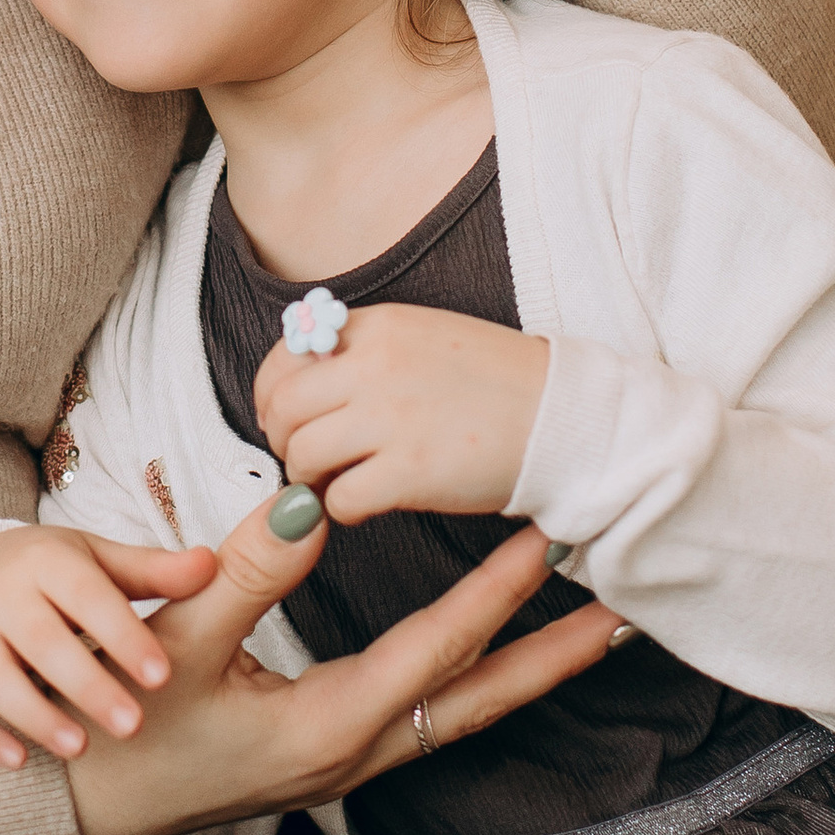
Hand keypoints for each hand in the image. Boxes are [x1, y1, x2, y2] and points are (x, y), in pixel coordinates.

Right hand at [0, 526, 217, 769]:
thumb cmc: (56, 572)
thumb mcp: (101, 562)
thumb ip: (153, 572)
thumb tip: (209, 565)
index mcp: (49, 560)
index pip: (88, 596)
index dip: (123, 635)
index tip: (162, 675)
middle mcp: (3, 593)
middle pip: (42, 640)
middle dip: (87, 684)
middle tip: (133, 725)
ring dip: (36, 714)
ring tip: (81, 748)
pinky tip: (19, 761)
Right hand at [62, 490, 622, 834]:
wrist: (83, 802)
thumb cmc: (125, 726)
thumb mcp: (178, 641)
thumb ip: (247, 572)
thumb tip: (310, 505)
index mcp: (331, 725)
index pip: (438, 649)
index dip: (496, 592)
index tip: (547, 541)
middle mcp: (355, 753)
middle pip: (479, 702)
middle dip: (553, 657)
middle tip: (622, 616)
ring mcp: (345, 763)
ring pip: (458, 715)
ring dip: (521, 671)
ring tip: (579, 635)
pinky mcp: (328, 757)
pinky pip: (425, 717)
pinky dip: (470, 682)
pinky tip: (481, 658)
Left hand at [254, 305, 550, 522]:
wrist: (561, 416)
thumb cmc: (496, 380)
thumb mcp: (422, 335)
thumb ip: (363, 350)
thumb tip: (304, 382)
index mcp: (376, 326)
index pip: (285, 356)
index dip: (272, 395)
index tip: (284, 418)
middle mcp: (374, 365)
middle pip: (283, 409)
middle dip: (284, 439)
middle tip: (307, 458)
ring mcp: (390, 418)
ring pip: (303, 454)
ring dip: (310, 477)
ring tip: (337, 481)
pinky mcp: (409, 473)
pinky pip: (340, 498)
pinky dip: (342, 508)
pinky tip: (367, 502)